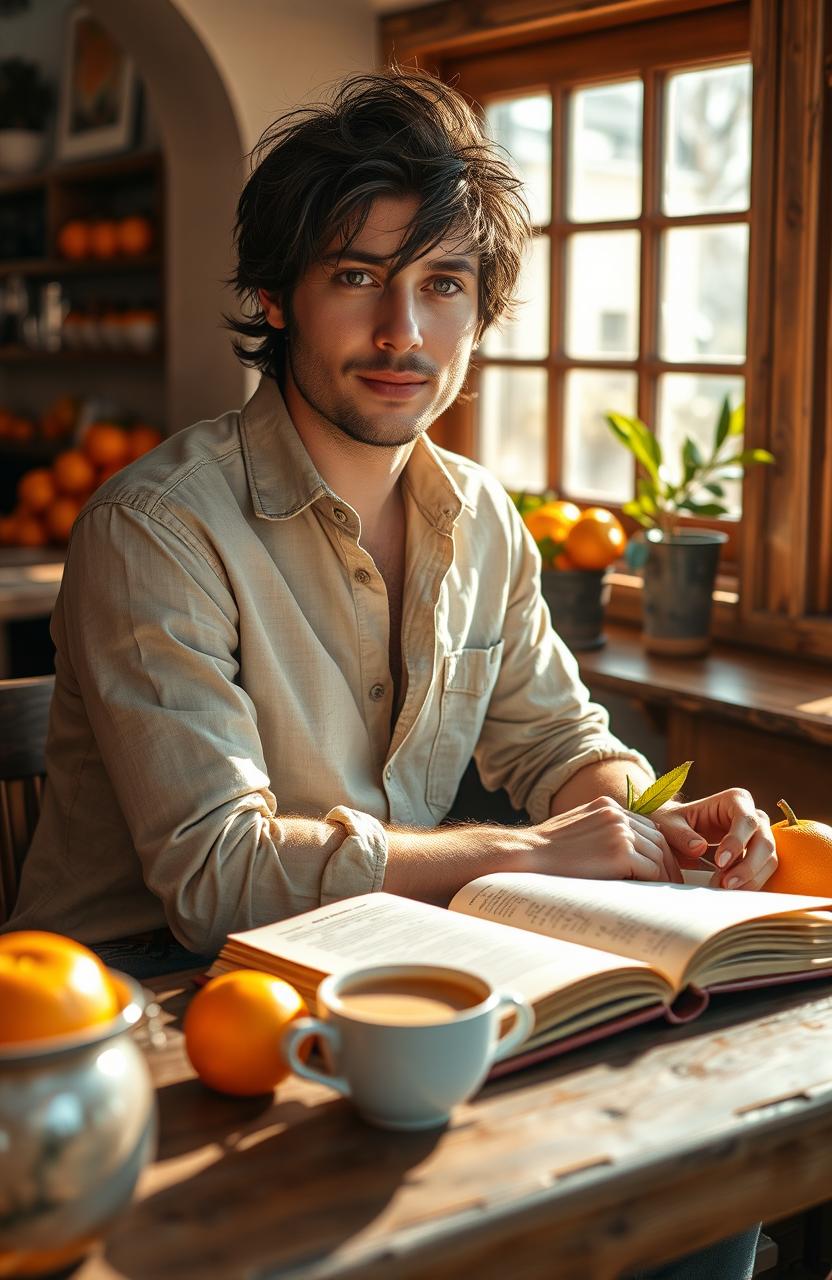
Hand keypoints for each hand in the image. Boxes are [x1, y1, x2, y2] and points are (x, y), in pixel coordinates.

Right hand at [532, 795, 681, 882]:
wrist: (527, 855)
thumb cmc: (545, 851)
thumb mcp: (577, 830)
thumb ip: (600, 832)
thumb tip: (621, 855)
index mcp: (607, 806)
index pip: (646, 826)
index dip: (657, 848)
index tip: (662, 866)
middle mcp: (617, 814)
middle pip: (657, 839)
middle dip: (667, 863)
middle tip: (672, 884)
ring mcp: (620, 832)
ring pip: (658, 856)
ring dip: (663, 876)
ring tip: (664, 894)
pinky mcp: (620, 853)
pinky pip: (650, 870)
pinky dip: (654, 884)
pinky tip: (651, 895)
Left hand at [652, 789, 776, 889]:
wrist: (676, 831)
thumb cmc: (674, 821)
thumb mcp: (669, 824)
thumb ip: (680, 834)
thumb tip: (698, 847)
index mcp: (735, 800)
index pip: (746, 820)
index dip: (736, 842)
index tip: (719, 862)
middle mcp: (753, 816)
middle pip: (765, 842)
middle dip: (747, 867)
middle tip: (725, 884)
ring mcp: (759, 836)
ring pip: (769, 859)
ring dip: (750, 878)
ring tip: (723, 888)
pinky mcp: (759, 855)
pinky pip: (763, 871)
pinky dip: (750, 883)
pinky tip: (730, 890)